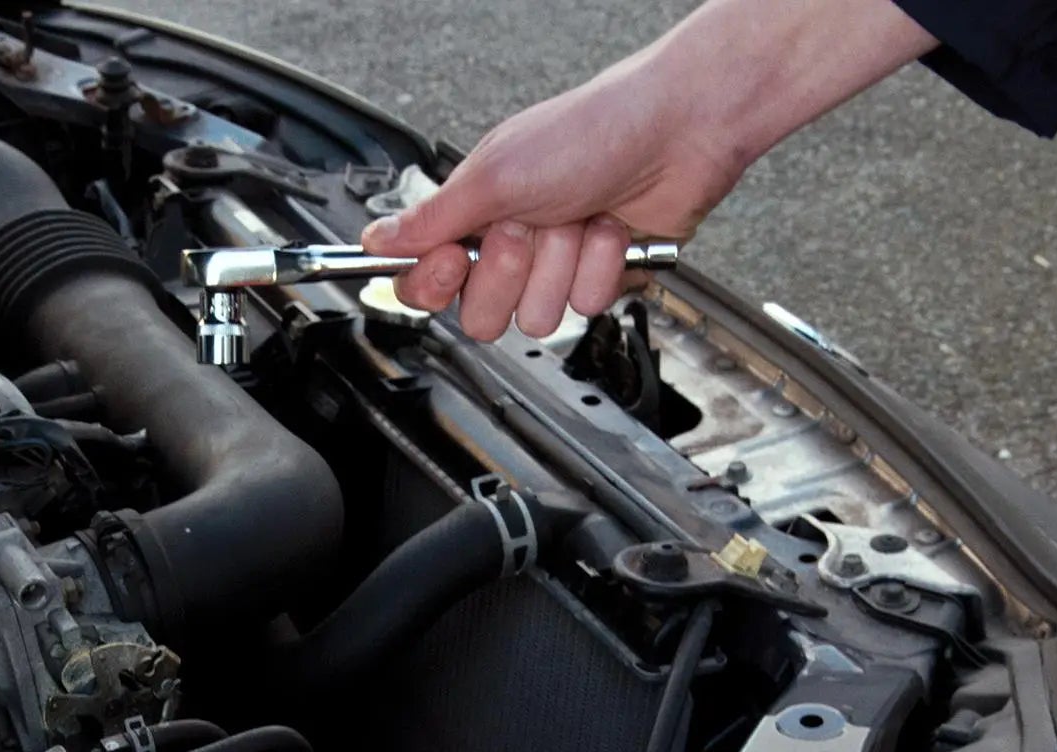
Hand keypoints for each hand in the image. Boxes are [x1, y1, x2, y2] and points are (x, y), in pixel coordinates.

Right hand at [365, 0, 936, 338]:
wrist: (678, 130)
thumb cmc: (591, 130)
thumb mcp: (496, 174)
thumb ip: (432, 219)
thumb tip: (378, 241)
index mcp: (477, 214)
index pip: (430, 282)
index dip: (436, 283)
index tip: (449, 260)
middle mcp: (514, 244)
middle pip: (483, 314)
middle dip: (510, 273)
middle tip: (530, 227)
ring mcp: (557, 265)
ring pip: (538, 317)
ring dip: (562, 266)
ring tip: (579, 219)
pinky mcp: (599, 279)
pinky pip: (587, 307)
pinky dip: (602, 266)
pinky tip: (612, 228)